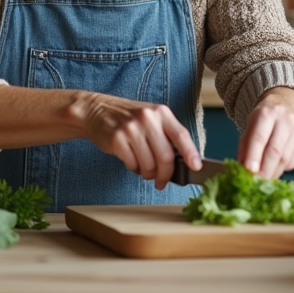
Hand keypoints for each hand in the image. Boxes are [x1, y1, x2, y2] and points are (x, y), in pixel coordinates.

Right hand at [74, 92, 201, 190]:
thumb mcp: (151, 118)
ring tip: (144, 170)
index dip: (191, 153)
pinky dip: (134, 169)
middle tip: (162, 182)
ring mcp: (131, 128)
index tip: (196, 167)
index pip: (181, 135)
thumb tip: (183, 162)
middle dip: (166, 175)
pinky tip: (131, 162)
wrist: (96, 110)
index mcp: (161, 112)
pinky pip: (132, 164)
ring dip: (148, 174)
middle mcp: (148, 118)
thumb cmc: (128, 118)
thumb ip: (167, 135)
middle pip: (166, 156)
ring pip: (149, 164)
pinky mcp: (117, 139)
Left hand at [237, 87, 293, 179]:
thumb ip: (244, 146)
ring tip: (262, 179)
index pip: (259, 137)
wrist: (284, 106)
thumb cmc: (263, 120)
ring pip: (285, 159)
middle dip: (264, 170)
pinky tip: (274, 168)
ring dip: (272, 173)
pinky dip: (281, 169)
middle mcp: (284, 119)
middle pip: (275, 151)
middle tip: (254, 183)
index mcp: (266, 113)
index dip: (254, 156)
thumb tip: (241, 167)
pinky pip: (292, 161)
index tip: (248, 171)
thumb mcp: (249, 126)